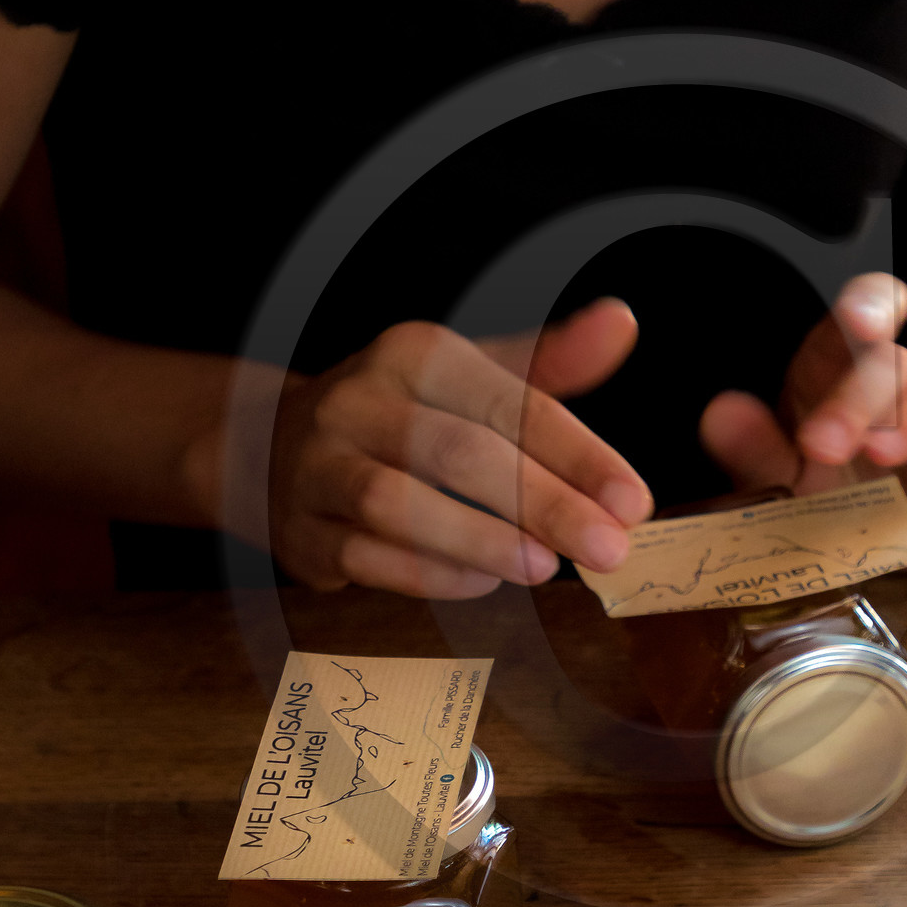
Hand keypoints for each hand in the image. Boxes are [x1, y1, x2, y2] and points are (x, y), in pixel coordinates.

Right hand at [261, 299, 651, 596]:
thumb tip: (622, 322)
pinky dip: (429, 575)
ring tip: (545, 569)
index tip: (633, 502)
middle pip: (458, 453)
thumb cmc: (404, 413)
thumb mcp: (471, 375)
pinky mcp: (303, 531)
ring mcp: (320, 466)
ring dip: (480, 540)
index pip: (507, 402)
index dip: (577, 454)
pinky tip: (484, 584)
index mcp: (413, 354)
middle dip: (542, 504)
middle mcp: (359, 400)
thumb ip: (550, 361)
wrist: (273, 447)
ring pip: (398, 506)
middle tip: (608, 548)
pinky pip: (367, 557)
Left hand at [698, 273, 906, 576]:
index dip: (862, 309)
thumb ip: (754, 454)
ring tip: (885, 452)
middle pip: (897, 364)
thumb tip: (720, 413)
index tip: (859, 322)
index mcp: (850, 378)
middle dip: (861, 394)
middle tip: (820, 442)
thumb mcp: (788, 480)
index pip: (858, 321)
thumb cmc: (843, 496)